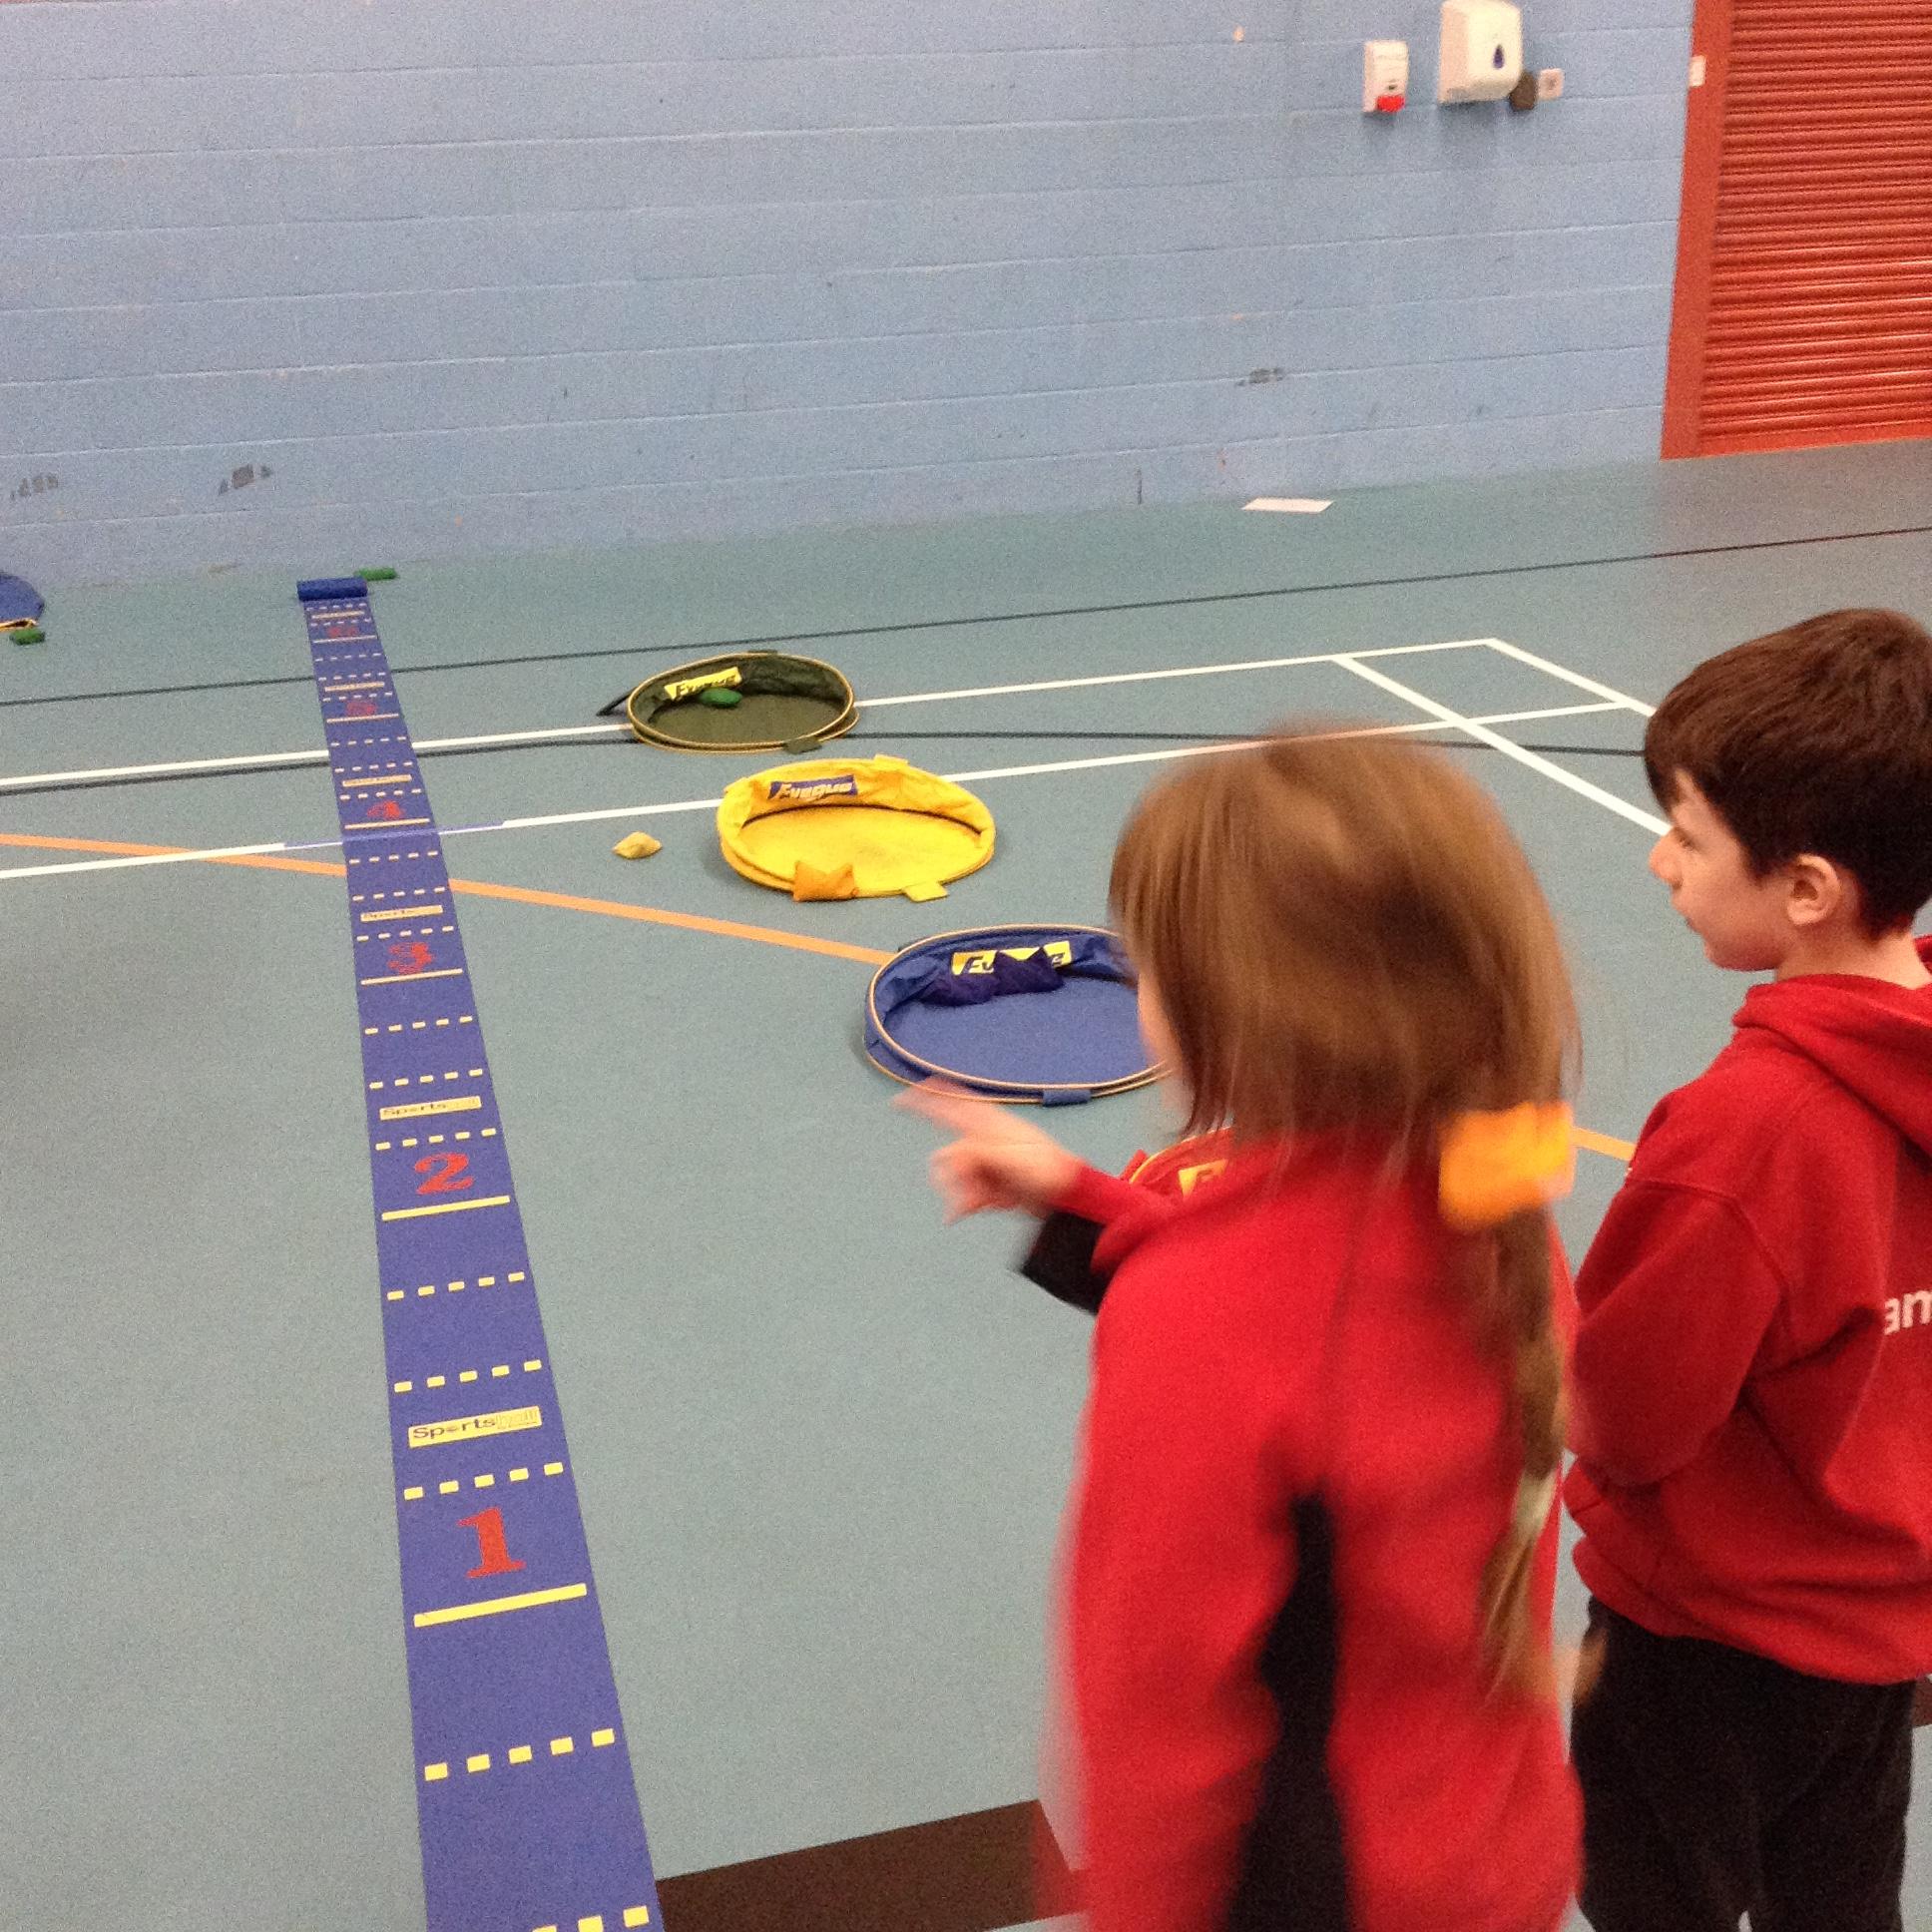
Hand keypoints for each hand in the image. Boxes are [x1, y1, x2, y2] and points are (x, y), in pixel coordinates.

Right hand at [898, 1080, 1081, 1222]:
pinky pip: (966, 1193)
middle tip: (963, 1196)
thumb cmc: (1045, 1167)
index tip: (897, 1101)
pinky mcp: (990, 1183)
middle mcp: (983, 1139)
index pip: (950, 1102)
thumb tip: (949, 1160)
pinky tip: (978, 1208)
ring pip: (955, 1177)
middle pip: (948, 1155)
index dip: (923, 1099)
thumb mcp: (1007, 1155)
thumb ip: (973, 1152)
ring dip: (965, 1193)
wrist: (1068, 1195)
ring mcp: (986, 1162)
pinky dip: (970, 1202)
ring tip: (986, 1203)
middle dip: (952, 1177)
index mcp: (988, 1123)